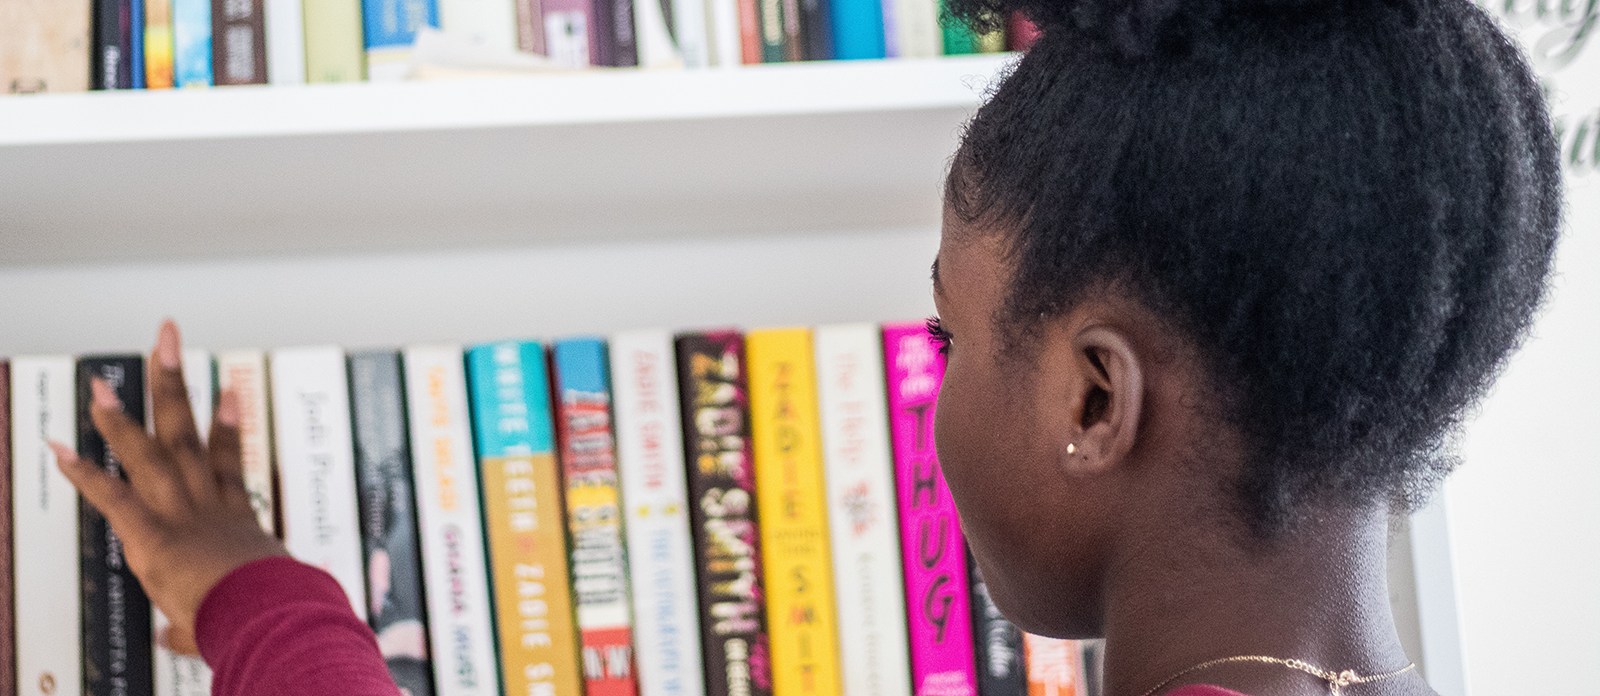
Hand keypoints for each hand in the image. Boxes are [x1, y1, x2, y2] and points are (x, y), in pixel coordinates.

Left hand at [51, 320, 286, 655]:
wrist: (271, 616)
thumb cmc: (267, 617)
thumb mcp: (233, 615)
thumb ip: (191, 626)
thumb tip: (172, 639)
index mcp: (235, 522)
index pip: (226, 463)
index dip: (226, 424)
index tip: (228, 390)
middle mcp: (208, 508)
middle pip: (189, 434)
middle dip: (174, 385)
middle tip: (166, 339)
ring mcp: (182, 517)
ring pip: (150, 455)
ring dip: (121, 418)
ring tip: (98, 383)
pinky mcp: (156, 537)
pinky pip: (115, 499)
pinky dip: (86, 476)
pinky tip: (58, 450)